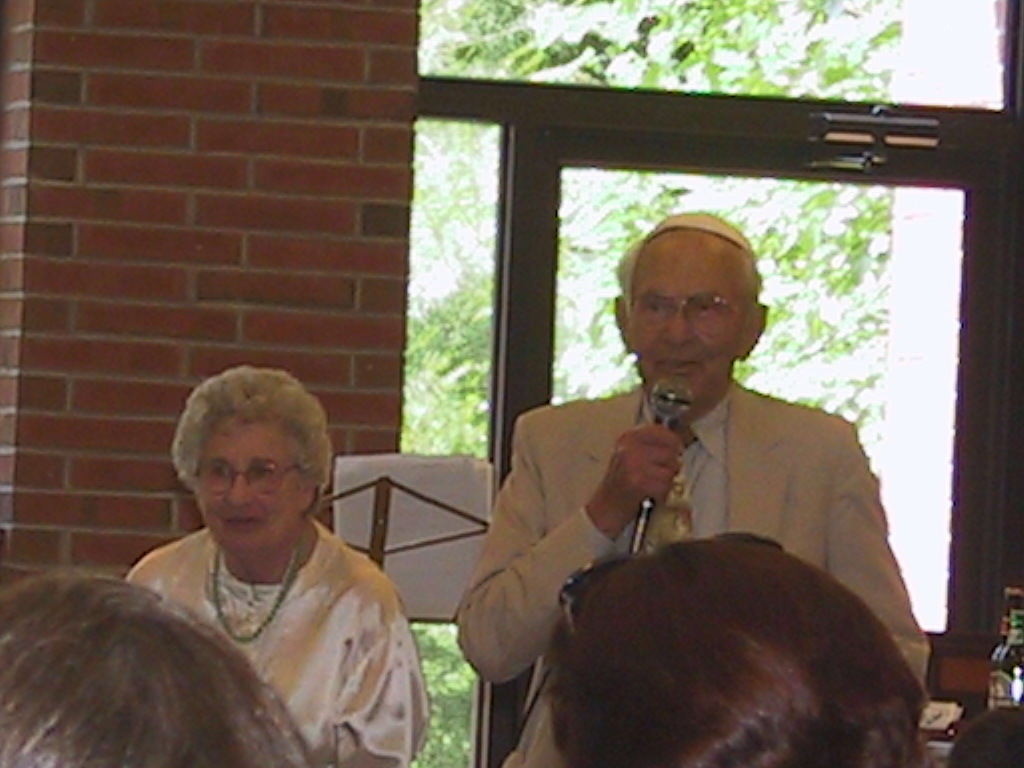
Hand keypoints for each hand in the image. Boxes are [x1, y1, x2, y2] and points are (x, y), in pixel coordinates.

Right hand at [585, 424, 682, 538]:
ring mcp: (634, 464)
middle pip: (671, 452)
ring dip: (666, 481)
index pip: (662, 432)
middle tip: (657, 475)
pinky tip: (649, 494)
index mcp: (628, 438)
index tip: (673, 451)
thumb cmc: (620, 484)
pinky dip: (662, 493)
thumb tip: (678, 445)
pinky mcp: (639, 482)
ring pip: (671, 469)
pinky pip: (666, 485)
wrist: (605, 509)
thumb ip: (651, 446)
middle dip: (670, 466)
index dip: (673, 443)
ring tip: (651, 485)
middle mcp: (630, 447)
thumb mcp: (630, 456)